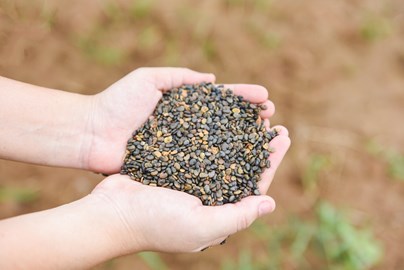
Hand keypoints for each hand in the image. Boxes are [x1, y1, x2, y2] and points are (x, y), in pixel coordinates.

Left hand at [84, 67, 285, 173]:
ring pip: (220, 145)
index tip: (265, 98)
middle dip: (251, 120)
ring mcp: (184, 149)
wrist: (91, 133)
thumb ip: (180, 77)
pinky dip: (224, 166)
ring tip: (267, 140)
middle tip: (272, 120)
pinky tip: (243, 166)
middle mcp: (189, 128)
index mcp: (184, 106)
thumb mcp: (149, 79)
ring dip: (244, 143)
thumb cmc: (117, 103)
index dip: (243, 98)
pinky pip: (203, 167)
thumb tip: (213, 80)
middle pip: (227, 123)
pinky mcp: (175, 168)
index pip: (221, 100)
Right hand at [91, 123, 288, 252]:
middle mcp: (208, 194)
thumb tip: (270, 203)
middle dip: (257, 143)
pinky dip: (211, 130)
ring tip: (250, 113)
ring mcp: (190, 178)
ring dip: (237, 132)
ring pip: (221, 151)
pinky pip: (198, 144)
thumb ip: (237, 217)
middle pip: (241, 165)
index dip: (270, 161)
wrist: (111, 212)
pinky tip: (219, 115)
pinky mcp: (173, 164)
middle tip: (271, 120)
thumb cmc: (156, 223)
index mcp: (219, 211)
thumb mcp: (201, 225)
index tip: (283, 136)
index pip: (254, 185)